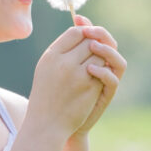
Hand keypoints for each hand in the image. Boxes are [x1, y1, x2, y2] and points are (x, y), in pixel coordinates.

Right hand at [25, 24, 105, 138]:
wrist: (46, 124)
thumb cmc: (46, 93)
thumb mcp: (47, 67)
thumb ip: (63, 48)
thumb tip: (83, 26)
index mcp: (51, 55)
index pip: (75, 32)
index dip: (85, 35)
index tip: (86, 42)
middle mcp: (64, 63)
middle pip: (90, 41)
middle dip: (94, 48)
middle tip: (90, 58)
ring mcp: (78, 75)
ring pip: (100, 56)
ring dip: (100, 61)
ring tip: (90, 71)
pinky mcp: (90, 88)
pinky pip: (104, 72)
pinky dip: (102, 75)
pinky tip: (93, 83)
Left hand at [69, 15, 126, 141]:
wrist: (57, 122)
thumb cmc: (57, 92)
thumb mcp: (60, 65)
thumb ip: (67, 46)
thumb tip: (71, 22)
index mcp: (93, 58)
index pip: (99, 36)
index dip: (91, 25)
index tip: (78, 19)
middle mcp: (104, 68)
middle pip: (111, 45)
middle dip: (101, 35)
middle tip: (88, 31)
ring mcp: (106, 82)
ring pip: (119, 61)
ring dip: (107, 51)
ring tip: (92, 46)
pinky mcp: (106, 95)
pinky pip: (113, 80)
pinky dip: (103, 72)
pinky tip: (89, 69)